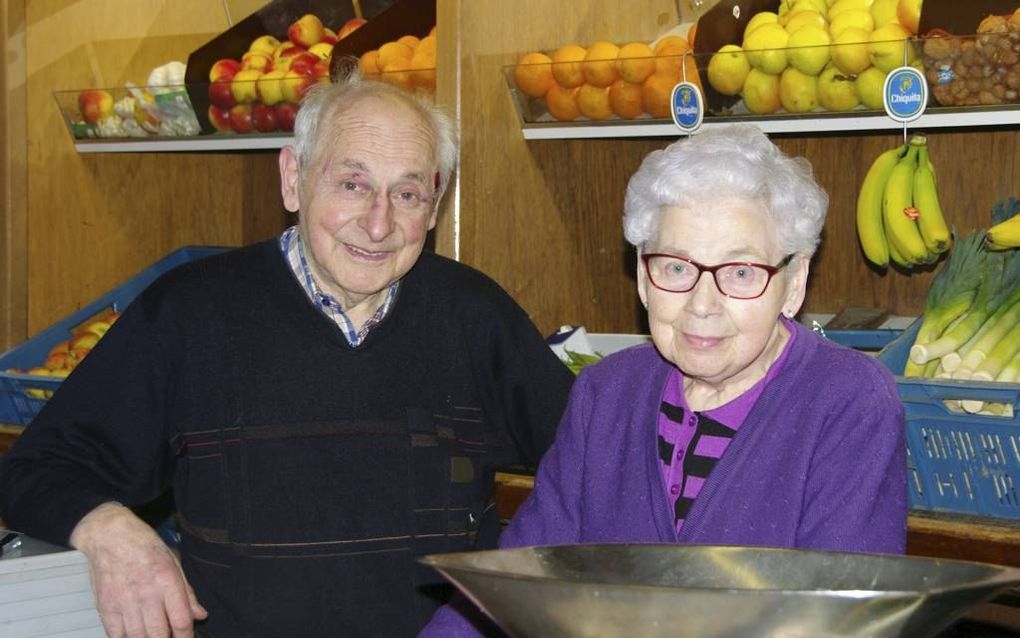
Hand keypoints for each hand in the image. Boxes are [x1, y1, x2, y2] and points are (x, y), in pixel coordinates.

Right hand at [70, 502, 207, 636]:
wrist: (109, 535)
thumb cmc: (144, 545)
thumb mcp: (173, 562)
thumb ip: (187, 592)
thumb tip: (200, 615)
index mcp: (167, 580)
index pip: (181, 620)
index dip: (186, 637)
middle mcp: (146, 592)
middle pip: (160, 634)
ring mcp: (124, 601)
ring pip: (138, 637)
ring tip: (152, 636)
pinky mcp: (105, 606)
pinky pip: (115, 635)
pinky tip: (134, 635)